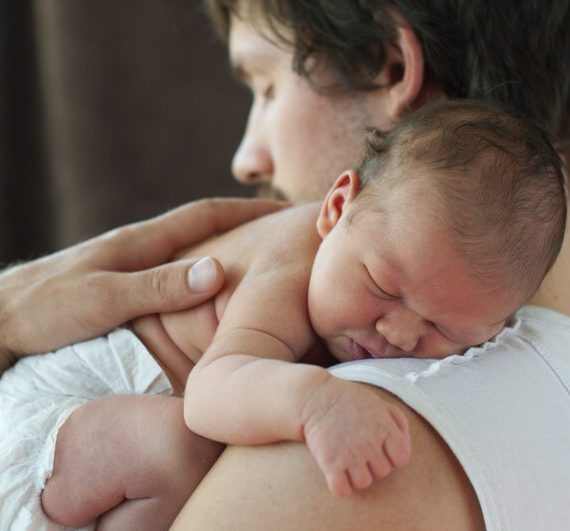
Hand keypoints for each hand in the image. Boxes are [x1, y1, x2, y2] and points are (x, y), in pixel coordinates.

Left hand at [0, 198, 285, 365]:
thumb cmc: (44, 308)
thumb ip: (159, 285)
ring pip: (192, 252)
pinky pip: (176, 274)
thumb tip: (219, 270)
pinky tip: (210, 294)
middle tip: (283, 237)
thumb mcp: (103, 297)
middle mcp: (143, 248)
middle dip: (246, 228)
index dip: (248, 212)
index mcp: (144, 242)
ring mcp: (135, 265)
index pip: (207, 214)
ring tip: (259, 266)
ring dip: (226, 252)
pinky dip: (202, 275)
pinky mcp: (125, 285)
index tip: (286, 212)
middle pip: (205, 229)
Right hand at [302, 378, 411, 496]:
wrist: (314, 396)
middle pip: (382, 472)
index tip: (381, 448)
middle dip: (372, 463)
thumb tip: (406, 440)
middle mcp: (369, 443)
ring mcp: (350, 454)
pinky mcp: (330, 463)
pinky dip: (339, 485)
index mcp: (383, 427)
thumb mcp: (378, 402)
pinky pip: (342, 489)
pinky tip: (335, 470)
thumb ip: (397, 420)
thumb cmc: (348, 399)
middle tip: (358, 448)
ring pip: (364, 483)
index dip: (392, 456)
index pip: (402, 458)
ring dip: (356, 474)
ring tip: (347, 458)